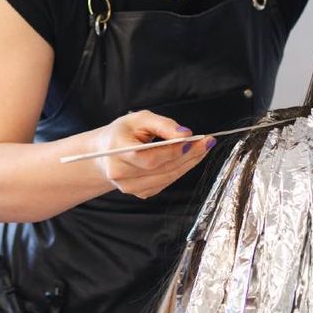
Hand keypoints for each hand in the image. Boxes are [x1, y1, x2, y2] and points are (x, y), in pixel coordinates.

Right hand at [92, 110, 214, 199]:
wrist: (105, 153)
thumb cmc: (123, 133)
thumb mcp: (140, 119)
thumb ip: (163, 124)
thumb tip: (185, 134)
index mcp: (116, 150)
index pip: (148, 157)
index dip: (172, 151)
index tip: (193, 140)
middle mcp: (119, 172)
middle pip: (160, 169)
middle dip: (188, 155)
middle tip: (206, 143)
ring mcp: (129, 186)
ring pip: (166, 178)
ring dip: (188, 164)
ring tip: (201, 149)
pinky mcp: (139, 193)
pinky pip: (165, 183)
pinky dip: (179, 170)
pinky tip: (188, 159)